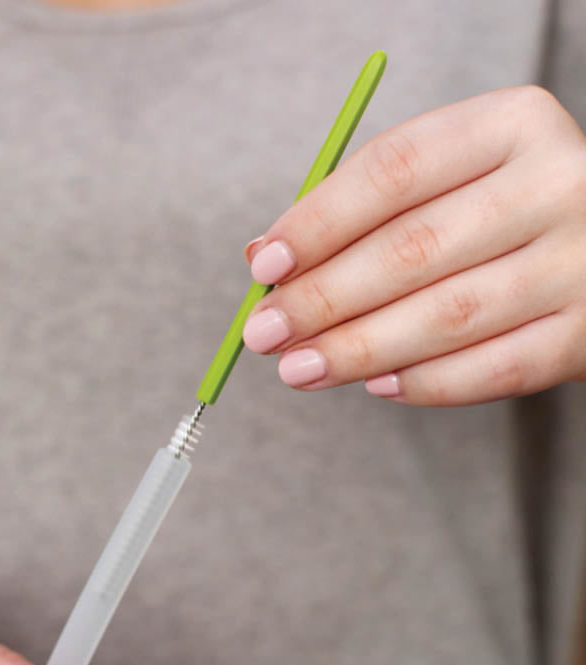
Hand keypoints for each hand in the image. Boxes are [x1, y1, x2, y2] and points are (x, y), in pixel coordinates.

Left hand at [242, 86, 585, 405]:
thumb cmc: (497, 210)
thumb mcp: (445, 179)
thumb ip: (362, 209)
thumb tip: (266, 258)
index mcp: (509, 125)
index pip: (394, 171)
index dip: (319, 223)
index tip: (265, 265)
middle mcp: (557, 184)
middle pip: (413, 248)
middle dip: (322, 299)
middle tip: (264, 333)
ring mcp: (583, 260)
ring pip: (448, 316)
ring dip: (358, 350)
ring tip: (299, 369)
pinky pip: (496, 369)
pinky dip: (426, 383)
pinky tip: (376, 385)